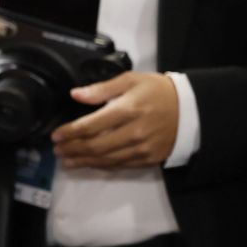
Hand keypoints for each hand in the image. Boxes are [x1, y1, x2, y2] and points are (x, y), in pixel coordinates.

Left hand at [51, 71, 177, 169]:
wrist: (190, 109)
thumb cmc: (157, 91)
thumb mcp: (130, 80)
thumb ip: (102, 88)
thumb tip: (76, 94)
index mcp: (128, 109)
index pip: (92, 125)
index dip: (70, 132)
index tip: (56, 135)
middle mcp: (134, 132)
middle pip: (96, 145)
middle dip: (73, 149)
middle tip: (57, 150)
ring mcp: (142, 148)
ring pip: (106, 159)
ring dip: (83, 161)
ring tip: (67, 160)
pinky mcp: (149, 159)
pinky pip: (120, 165)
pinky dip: (101, 166)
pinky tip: (88, 163)